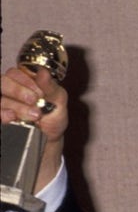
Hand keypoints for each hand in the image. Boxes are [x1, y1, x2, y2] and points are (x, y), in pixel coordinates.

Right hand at [1, 66, 68, 190]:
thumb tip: (43, 72)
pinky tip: (13, 117)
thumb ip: (51, 87)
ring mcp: (3, 103)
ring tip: (34, 115)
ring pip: (0, 98)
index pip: (15, 73)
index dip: (26, 81)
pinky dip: (3, 113)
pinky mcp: (1, 116)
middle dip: (19, 91)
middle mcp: (9, 90)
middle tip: (34, 101)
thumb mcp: (58, 101)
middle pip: (3, 82)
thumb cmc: (53, 117)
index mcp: (24, 81)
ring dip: (17, 106)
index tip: (40, 93)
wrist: (49, 139)